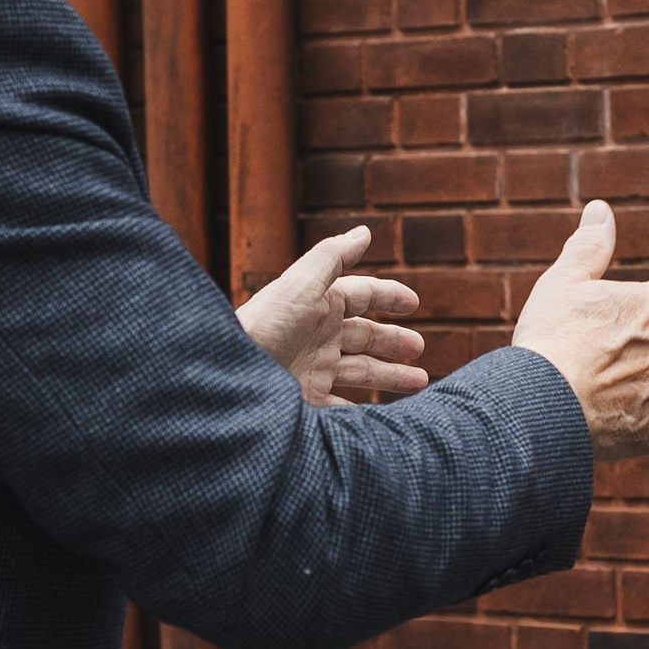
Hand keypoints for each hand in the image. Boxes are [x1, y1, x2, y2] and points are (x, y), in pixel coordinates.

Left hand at [237, 225, 427, 408]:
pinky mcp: (308, 403)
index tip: (414, 304)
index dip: (387, 296)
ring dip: (390, 376)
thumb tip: (364, 231)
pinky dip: (367, 412)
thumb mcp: (300, 286)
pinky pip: (345, 408)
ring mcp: (314, 371)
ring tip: (420, 382)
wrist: (228, 381)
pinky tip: (387, 417)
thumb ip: (332, 257)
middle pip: (364, 336)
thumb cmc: (264, 329)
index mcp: (317, 306)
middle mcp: (317, 337)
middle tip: (419, 349)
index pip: (360, 295)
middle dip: (393, 341)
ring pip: (361, 372)